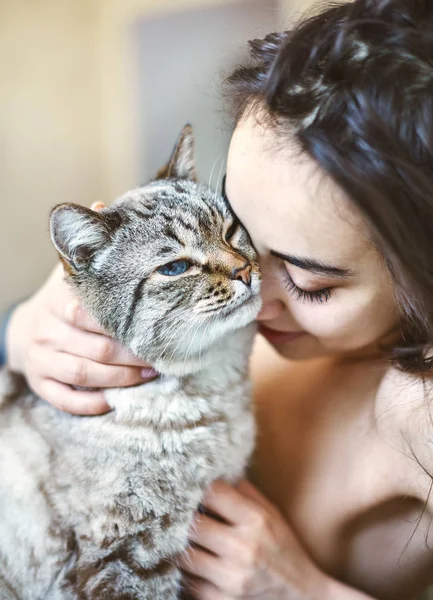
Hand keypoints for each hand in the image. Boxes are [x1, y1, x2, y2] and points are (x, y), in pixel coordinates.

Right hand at [6, 264, 155, 414]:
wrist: (22, 329)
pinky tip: (115, 400)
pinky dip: (91, 404)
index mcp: (57, 303)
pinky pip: (65, 400)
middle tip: (157, 358)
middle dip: (131, 356)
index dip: (122, 325)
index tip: (151, 330)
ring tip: (146, 376)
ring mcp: (41, 360)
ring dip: (119, 379)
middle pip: (95, 348)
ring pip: (83, 374)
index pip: (88, 314)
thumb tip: (140, 261)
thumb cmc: (62, 304)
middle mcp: (47, 332)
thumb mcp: (72, 282)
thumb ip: (98, 273)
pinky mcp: (39, 384)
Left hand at [180, 480, 328, 599]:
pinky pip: (189, 582)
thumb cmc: (285, 550)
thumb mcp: (273, 515)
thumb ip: (246, 494)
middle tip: (186, 518)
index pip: (213, 493)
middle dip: (189, 520)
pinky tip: (200, 567)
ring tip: (192, 543)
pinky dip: (191, 574)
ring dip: (186, 548)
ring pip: (186, 555)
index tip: (197, 492)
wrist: (301, 596)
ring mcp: (232, 578)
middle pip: (193, 524)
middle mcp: (243, 548)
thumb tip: (220, 473)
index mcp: (256, 520)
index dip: (202, 490)